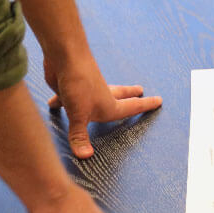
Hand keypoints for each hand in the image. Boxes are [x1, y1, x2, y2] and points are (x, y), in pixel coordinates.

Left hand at [44, 55, 162, 158]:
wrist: (64, 56)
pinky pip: (68, 97)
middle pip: (118, 95)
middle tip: (140, 90)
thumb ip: (80, 135)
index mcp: (108, 104)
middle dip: (129, 95)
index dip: (145, 105)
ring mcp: (84, 90)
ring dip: (101, 97)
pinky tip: (55, 105)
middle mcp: (99, 96)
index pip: (131, 107)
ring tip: (103, 99)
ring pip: (95, 96)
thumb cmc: (78, 84)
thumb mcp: (79, 114)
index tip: (158, 100)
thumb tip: (86, 156)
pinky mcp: (68, 87)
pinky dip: (63, 101)